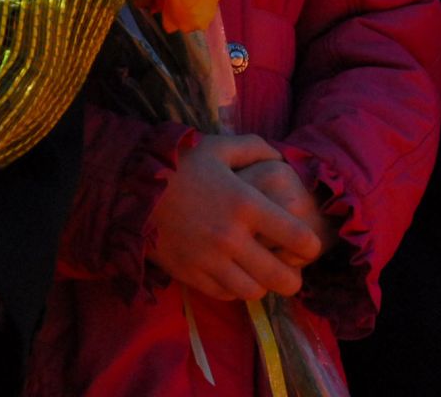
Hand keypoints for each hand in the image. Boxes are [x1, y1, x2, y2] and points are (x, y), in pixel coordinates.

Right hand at [149, 133, 322, 301]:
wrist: (130, 187)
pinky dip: (234, 290)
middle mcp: (232, 238)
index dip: (310, 245)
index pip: (297, 237)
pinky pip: (223, 295)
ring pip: (252, 292)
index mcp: (246, 204)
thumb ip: (256, 148)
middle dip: (293, 279)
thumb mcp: (220, 146)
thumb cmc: (179, 164)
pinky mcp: (190, 275)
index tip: (309, 244)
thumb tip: (280, 159)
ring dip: (261, 286)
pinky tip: (233, 276)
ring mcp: (209, 261)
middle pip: (280, 278)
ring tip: (259, 275)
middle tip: (292, 273)